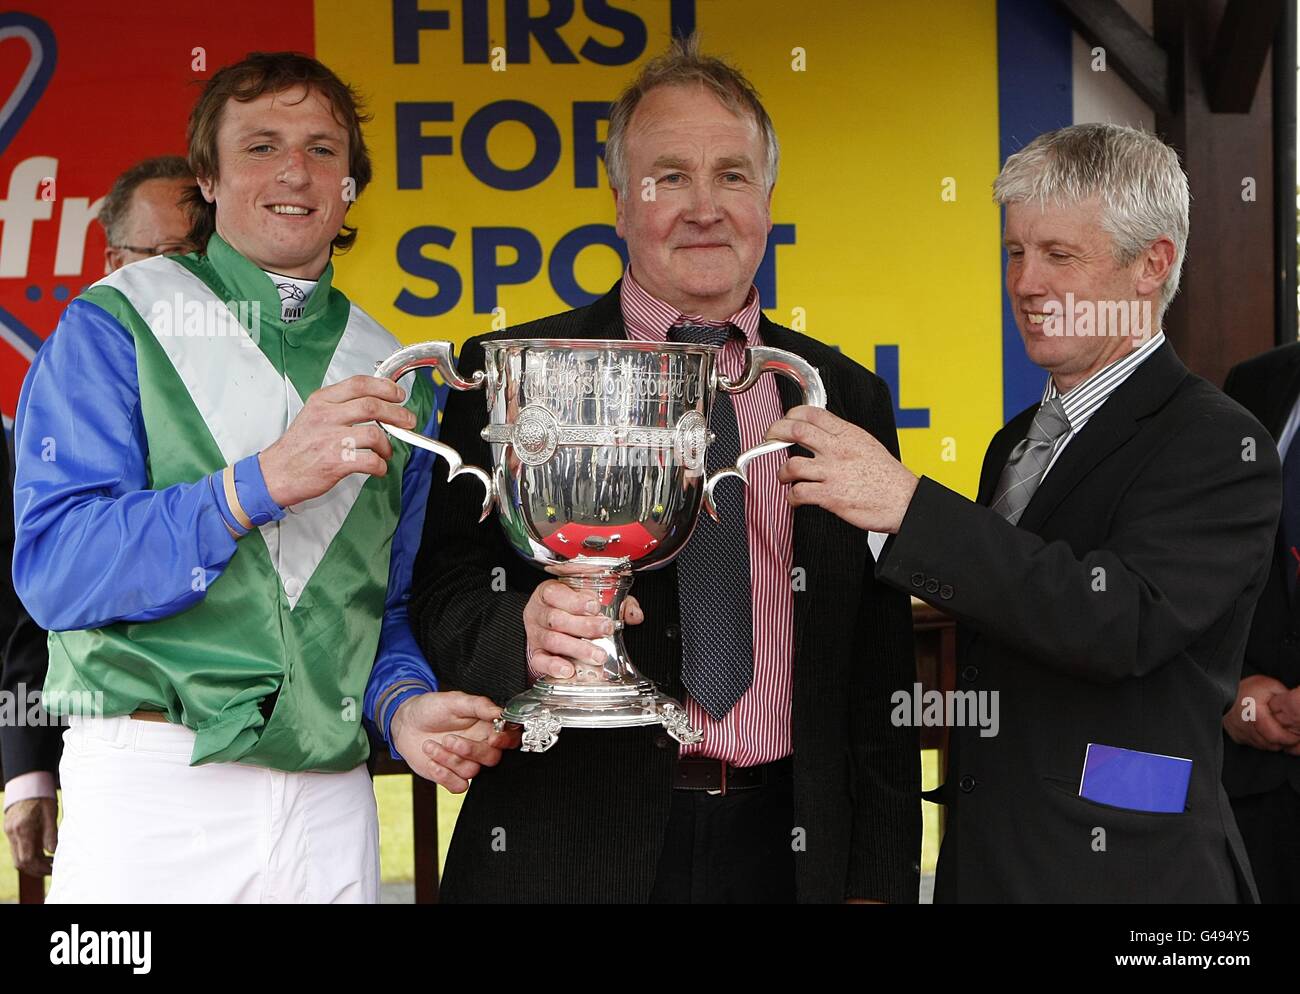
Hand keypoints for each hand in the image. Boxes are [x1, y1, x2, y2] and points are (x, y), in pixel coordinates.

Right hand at [3, 797, 56, 875]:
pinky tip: (42, 853)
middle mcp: (13, 833)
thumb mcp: (50, 813)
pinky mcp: (10, 830)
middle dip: (36, 869)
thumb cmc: (42, 796)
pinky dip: (28, 855)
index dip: (41, 867)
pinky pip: (17, 849)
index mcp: (23, 829)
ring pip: (17, 857)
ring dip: (32, 863)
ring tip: (50, 862)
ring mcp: (9, 832)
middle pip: (20, 862)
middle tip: (53, 868)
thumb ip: (51, 833)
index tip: (54, 867)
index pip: (28, 858)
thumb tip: (54, 852)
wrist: (26, 782)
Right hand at [259, 374, 416, 507]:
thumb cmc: (297, 447)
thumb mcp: (313, 414)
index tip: (398, 394)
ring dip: (387, 444)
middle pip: (372, 406)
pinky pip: (370, 460)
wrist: (276, 473)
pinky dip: (380, 466)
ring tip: (385, 451)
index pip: (359, 384)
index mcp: (322, 401)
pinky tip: (378, 468)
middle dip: (397, 413)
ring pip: (374, 433)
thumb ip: (340, 406)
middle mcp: (326, 416)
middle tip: (408, 420)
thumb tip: (374, 403)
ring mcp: (331, 439)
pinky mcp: (336, 461)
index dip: (385, 387)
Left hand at [391, 691, 517, 791]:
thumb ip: (479, 705)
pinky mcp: (452, 777)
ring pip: (472, 771)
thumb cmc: (431, 709)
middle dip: (471, 750)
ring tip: (430, 744)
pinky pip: (459, 786)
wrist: (405, 724)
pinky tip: (432, 761)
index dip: (505, 741)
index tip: (493, 737)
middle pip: (492, 758)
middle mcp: (480, 746)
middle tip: (449, 739)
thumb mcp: (455, 701)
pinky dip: (444, 775)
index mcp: (486, 727)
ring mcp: (466, 763)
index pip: (509, 738)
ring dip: (449, 759)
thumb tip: (500, 712)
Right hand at [523, 579, 642, 680]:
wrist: (550, 624)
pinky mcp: (535, 654)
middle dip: (584, 626)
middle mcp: (539, 613)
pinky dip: (554, 666)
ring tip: (598, 655)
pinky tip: (569, 670)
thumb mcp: (591, 599)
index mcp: (549, 593)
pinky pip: (540, 661)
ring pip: (553, 640)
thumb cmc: (571, 609)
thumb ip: (615, 603)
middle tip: (606, 629)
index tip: (595, 606)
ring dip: (577, 648)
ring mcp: (535, 634)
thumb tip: (634, 615)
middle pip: (557, 619)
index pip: (556, 593)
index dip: (575, 601)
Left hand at [767, 406, 918, 532]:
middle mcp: (837, 450)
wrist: (904, 501)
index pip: (812, 413)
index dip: (791, 414)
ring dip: (782, 473)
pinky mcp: (830, 496)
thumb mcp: (867, 444)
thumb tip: (823, 434)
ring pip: (791, 465)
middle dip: (775, 433)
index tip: (785, 421)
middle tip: (770, 439)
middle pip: (795, 431)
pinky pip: (799, 493)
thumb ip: (843, 438)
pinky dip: (791, 497)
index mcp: (848, 434)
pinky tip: (795, 498)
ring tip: (785, 477)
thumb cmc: (888, 477)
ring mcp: (832, 472)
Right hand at [1222, 675, 1299, 750]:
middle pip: (1270, 744)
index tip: (1296, 737)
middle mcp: (1245, 725)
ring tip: (1277, 733)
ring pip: (1262, 746)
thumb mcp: (1270, 686)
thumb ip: (1285, 698)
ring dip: (1271, 742)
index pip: (1276, 736)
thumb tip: (1297, 710)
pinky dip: (1260, 740)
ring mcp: (1239, 731)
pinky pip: (1252, 743)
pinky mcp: (1235, 735)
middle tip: (1289, 736)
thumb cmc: (1246, 687)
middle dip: (1282, 742)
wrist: (1223, 689)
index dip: (1289, 739)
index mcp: (1256, 713)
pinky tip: (1264, 732)